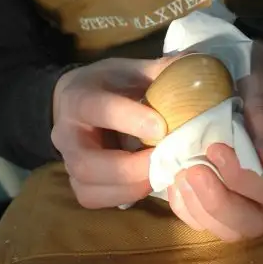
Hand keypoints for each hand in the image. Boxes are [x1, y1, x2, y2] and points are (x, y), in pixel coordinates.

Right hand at [52, 58, 168, 209]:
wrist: (73, 103)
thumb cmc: (107, 85)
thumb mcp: (128, 70)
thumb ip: (158, 71)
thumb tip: (197, 64)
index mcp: (78, 97)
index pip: (97, 109)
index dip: (129, 119)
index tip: (161, 126)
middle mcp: (65, 134)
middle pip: (87, 162)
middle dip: (130, 167)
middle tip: (165, 161)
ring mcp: (67, 162)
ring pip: (89, 187)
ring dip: (131, 186)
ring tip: (161, 174)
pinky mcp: (76, 182)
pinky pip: (93, 199)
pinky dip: (123, 196)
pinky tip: (145, 182)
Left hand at [167, 41, 262, 241]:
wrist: (230, 72)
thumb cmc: (247, 76)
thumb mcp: (258, 81)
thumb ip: (261, 112)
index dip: (244, 180)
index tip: (215, 149)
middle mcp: (262, 188)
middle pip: (251, 224)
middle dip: (219, 205)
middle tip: (191, 171)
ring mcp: (237, 197)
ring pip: (225, 230)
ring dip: (198, 208)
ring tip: (179, 175)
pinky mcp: (210, 197)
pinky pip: (199, 218)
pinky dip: (183, 206)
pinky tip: (172, 180)